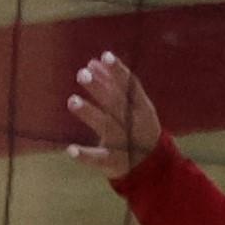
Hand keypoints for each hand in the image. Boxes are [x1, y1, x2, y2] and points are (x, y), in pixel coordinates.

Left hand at [67, 52, 161, 180]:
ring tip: (72, 100)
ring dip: (90, 113)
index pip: (131, 88)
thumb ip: (115, 86)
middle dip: (100, 89)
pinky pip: (98, 160)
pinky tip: (71, 149)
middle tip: (82, 74)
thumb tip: (94, 61)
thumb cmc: (139, 130)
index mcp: (142, 110)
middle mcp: (134, 125)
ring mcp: (124, 144)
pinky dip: (85, 156)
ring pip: (107, 127)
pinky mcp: (113, 163)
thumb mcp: (135, 108)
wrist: (153, 168)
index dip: (119, 72)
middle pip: (116, 105)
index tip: (105, 56)